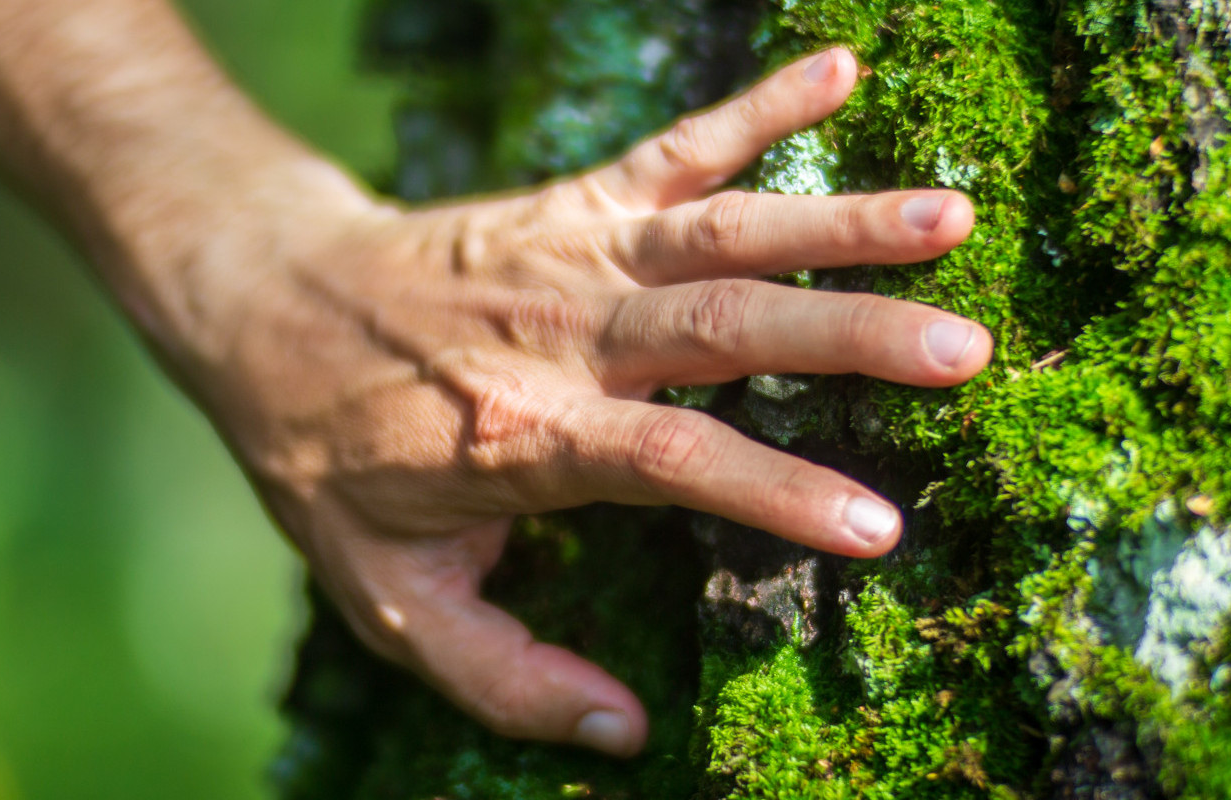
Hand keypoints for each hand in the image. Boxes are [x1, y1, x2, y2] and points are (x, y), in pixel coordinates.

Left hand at [170, 47, 989, 756]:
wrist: (263, 306)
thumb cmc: (329, 460)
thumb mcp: (385, 596)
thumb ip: (500, 674)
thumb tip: (622, 732)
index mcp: (525, 435)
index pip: (673, 460)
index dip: (775, 493)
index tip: (880, 527)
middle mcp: (561, 334)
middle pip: (722, 329)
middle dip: (850, 337)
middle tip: (967, 351)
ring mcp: (571, 255)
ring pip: (719, 232)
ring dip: (837, 222)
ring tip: (953, 216)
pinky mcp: (571, 201)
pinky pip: (675, 147)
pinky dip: (758, 106)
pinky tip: (844, 68)